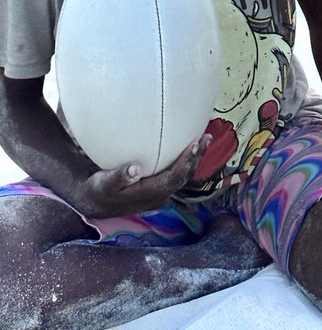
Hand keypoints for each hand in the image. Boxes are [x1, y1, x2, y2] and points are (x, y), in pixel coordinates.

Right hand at [72, 135, 210, 218]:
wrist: (97, 203)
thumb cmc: (101, 189)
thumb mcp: (104, 184)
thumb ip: (119, 177)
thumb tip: (134, 168)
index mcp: (150, 195)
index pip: (173, 178)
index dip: (185, 161)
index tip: (195, 144)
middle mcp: (160, 196)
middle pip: (183, 176)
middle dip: (197, 157)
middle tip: (207, 136)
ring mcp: (161, 192)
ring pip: (183, 175)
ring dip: (195, 158)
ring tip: (205, 137)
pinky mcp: (159, 187)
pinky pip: (177, 173)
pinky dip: (186, 159)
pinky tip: (190, 145)